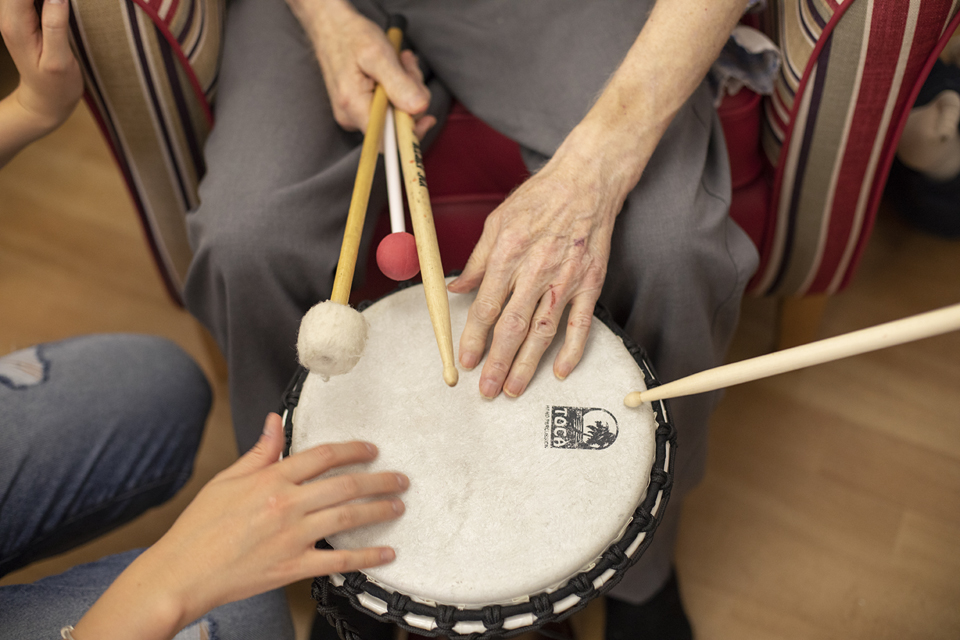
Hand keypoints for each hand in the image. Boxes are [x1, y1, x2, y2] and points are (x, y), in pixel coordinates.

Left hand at [0, 0, 82, 131]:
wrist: (45, 100)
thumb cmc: (56, 85)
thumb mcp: (59, 59)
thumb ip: (55, 25)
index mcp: (16, 25)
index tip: (64, 2)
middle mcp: (8, 17)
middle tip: (66, 6)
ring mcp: (13, 17)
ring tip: (62, 9)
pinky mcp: (22, 19)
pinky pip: (26, 0)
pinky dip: (42, 1)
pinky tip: (56, 7)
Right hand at [73, 414, 407, 638]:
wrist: (182, 573)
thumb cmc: (199, 529)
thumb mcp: (226, 480)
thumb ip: (259, 452)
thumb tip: (274, 421)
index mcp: (270, 479)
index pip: (322, 456)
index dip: (353, 450)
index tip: (371, 449)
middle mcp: (286, 504)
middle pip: (344, 485)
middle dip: (379, 479)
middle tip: (400, 478)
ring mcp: (292, 537)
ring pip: (348, 518)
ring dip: (378, 510)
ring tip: (398, 506)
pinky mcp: (293, 567)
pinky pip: (339, 562)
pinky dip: (367, 558)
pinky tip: (386, 553)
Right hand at [288, 0, 434, 136]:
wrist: (330, 27)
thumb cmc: (351, 36)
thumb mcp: (378, 54)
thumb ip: (399, 83)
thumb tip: (419, 108)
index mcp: (354, 106)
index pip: (386, 141)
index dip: (410, 133)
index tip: (426, 116)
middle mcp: (351, 117)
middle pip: (394, 126)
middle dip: (411, 98)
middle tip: (409, 67)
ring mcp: (355, 113)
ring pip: (394, 113)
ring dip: (407, 88)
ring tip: (401, 62)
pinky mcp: (360, 107)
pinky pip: (388, 106)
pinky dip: (398, 88)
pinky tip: (395, 68)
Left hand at [447, 147, 620, 398]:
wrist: (586, 182)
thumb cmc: (540, 199)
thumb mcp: (498, 222)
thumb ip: (478, 261)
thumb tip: (456, 288)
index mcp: (508, 254)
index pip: (486, 306)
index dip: (473, 338)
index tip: (464, 361)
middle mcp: (536, 270)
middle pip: (512, 327)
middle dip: (497, 362)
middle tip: (486, 390)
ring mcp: (566, 279)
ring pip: (543, 331)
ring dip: (528, 364)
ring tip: (514, 388)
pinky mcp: (590, 283)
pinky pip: (581, 323)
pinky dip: (572, 350)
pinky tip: (560, 371)